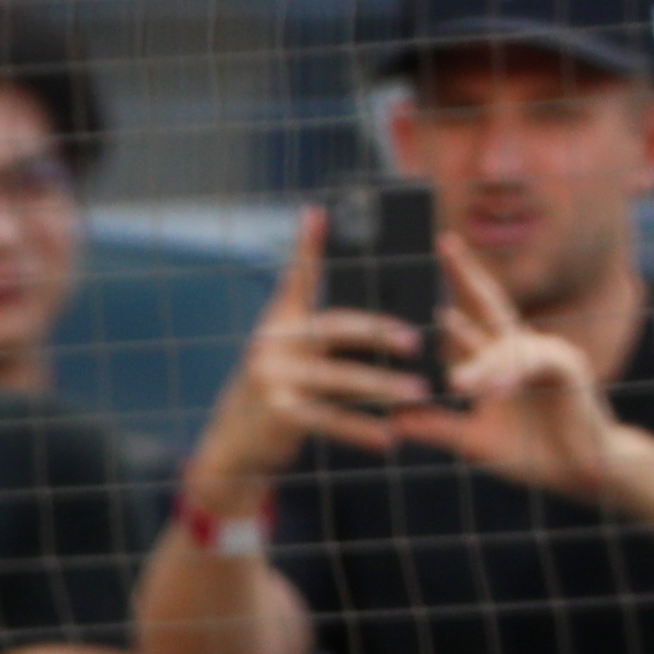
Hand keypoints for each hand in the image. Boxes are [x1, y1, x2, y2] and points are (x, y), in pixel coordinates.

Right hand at [185, 205, 431, 507]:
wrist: (235, 441)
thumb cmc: (280, 390)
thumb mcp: (291, 353)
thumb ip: (322, 329)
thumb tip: (381, 316)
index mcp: (280, 321)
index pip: (298, 276)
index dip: (308, 245)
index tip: (319, 212)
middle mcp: (271, 343)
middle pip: (332, 328)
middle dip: (378, 331)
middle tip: (416, 338)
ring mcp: (271, 378)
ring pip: (337, 379)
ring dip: (382, 386)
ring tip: (419, 392)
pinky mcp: (277, 414)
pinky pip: (328, 420)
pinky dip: (361, 429)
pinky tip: (389, 437)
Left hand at [395, 234, 617, 502]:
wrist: (581, 471)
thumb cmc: (534, 453)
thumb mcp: (474, 441)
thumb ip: (438, 428)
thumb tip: (395, 420)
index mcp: (501, 357)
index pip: (473, 314)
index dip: (454, 289)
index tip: (439, 251)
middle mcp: (522, 348)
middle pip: (492, 302)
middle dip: (467, 274)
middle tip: (445, 241)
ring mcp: (547, 354)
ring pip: (506, 346)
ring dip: (482, 364)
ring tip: (458, 384)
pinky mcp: (569, 369)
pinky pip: (535, 363)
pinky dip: (513, 374)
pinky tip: (498, 390)